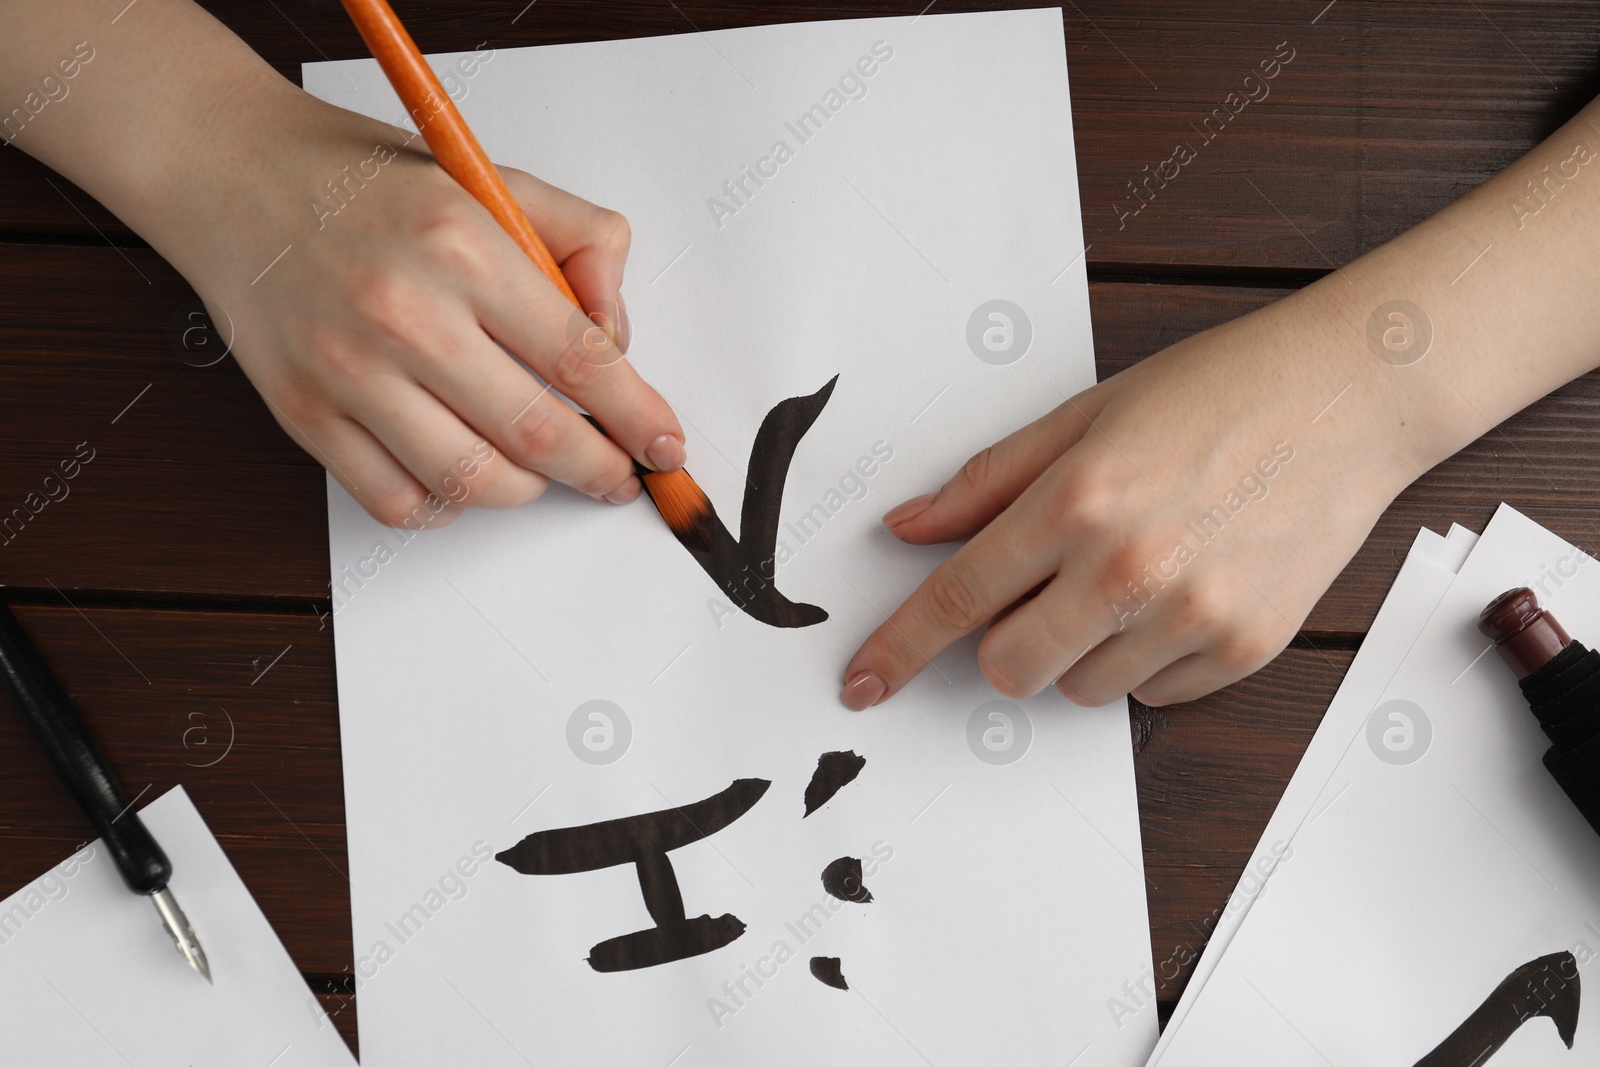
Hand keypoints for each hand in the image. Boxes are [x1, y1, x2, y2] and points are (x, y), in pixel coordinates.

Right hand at [178, 92, 684, 528]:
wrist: (233, 177)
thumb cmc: (368, 187)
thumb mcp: (492, 180)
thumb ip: (581, 241)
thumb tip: (619, 336)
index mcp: (462, 247)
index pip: (580, 359)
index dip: (638, 418)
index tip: (664, 448)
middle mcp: (405, 313)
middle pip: (537, 435)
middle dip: (599, 471)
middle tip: (618, 477)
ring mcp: (349, 372)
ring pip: (472, 482)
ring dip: (528, 491)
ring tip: (541, 470)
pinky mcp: (305, 415)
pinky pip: (397, 501)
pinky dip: (447, 507)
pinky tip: (464, 475)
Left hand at [840, 300, 1417, 708]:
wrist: (1352, 396)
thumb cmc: (1217, 389)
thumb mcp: (1084, 414)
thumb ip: (987, 482)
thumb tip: (907, 527)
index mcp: (1077, 500)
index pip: (957, 597)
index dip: (897, 648)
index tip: (861, 683)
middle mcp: (1129, 568)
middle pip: (1009, 669)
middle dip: (1004, 641)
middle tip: (1043, 587)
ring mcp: (1193, 617)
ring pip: (1081, 690)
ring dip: (1082, 648)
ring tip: (1133, 572)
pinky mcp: (1245, 649)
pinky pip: (1154, 696)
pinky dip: (1148, 660)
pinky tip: (1182, 590)